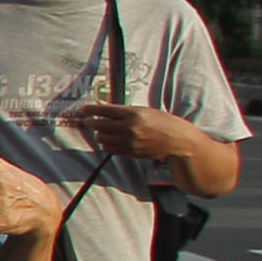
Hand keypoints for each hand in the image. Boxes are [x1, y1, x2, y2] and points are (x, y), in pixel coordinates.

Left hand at [71, 101, 201, 165]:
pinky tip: (111, 139)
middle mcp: (130, 128)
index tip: (83, 110)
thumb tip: (101, 107)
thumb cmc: (161, 122)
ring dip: (100, 134)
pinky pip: (109, 148)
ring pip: (102, 138)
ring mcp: (130, 141)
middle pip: (99, 125)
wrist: (177, 140)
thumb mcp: (144, 111)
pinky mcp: (131, 152)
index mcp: (134, 114)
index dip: (91, 110)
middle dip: (91, 122)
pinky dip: (107, 143)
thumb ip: (123, 111)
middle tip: (89, 120)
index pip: (105, 110)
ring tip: (104, 130)